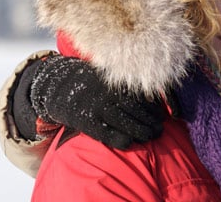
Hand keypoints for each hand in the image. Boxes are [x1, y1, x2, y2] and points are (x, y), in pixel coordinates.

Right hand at [30, 55, 164, 148]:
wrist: (57, 85)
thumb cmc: (90, 84)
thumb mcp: (108, 78)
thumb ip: (125, 86)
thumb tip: (153, 98)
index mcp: (115, 82)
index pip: (141, 97)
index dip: (154, 108)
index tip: (162, 116)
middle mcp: (108, 93)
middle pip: (136, 110)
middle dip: (150, 121)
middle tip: (160, 130)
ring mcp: (96, 106)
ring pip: (124, 121)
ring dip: (140, 131)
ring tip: (151, 137)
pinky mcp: (86, 120)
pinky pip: (106, 133)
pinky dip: (119, 139)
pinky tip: (129, 143)